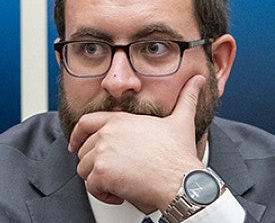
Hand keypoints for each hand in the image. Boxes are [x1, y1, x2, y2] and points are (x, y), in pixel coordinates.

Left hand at [68, 74, 206, 211]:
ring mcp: (103, 153)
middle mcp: (107, 134)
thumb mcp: (181, 121)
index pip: (85, 123)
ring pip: (85, 169)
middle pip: (84, 149)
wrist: (182, 181)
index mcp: (119, 121)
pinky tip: (118, 195)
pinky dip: (102, 194)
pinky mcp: (102, 173)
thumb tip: (198, 80)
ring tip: (115, 185)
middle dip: (94, 164)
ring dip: (97, 180)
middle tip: (110, 173)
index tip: (75, 144)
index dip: (77, 135)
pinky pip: (91, 186)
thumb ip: (187, 98)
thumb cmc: (180, 156)